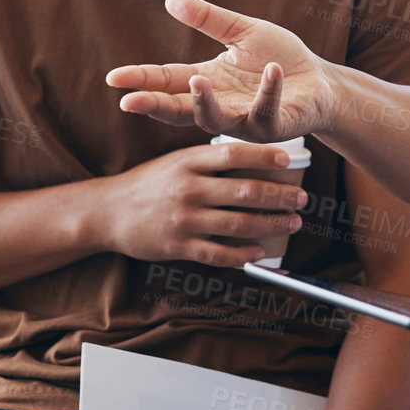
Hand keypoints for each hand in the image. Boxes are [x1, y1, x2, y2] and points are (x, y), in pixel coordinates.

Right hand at [97, 141, 307, 268]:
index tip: (288, 162)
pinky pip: (217, 253)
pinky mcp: (177, 246)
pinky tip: (260, 254)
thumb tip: (251, 161)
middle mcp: (188, 188)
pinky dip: (242, 255)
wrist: (107, 211)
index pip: (234, 154)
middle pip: (245, 191)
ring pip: (238, 224)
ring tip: (291, 223)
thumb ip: (208, 161)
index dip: (264, 157)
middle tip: (301, 199)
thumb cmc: (147, 184)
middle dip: (280, 197)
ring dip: (271, 225)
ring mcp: (183, 219)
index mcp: (188, 161)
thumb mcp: (175, 162)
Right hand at [107, 0, 337, 142]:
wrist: (319, 82)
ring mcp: (244, 119)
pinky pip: (266, 109)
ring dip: (205, 102)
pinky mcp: (273, 125)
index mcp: (208, 82)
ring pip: (217, 118)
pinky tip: (270, 70)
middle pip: (179, 108)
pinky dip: (268, 90)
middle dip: (155, 105)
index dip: (142, 80)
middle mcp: (220, 105)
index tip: (114, 78)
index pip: (167, 81)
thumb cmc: (279, 58)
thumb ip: (208, 18)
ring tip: (196, 81)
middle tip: (130, 101)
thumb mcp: (241, 32)